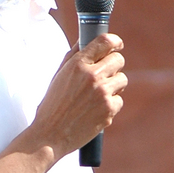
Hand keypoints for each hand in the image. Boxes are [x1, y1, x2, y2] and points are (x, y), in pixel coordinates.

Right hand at [30, 33, 126, 162]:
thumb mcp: (60, 73)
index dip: (115, 40)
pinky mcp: (109, 109)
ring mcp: (102, 92)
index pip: (105, 41)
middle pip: (118, 59)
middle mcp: (92, 75)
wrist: (51, 134)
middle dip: (114, 64)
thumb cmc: (53, 102)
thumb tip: (86, 39)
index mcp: (78, 63)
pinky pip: (119, 100)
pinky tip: (96, 108)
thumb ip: (75, 55)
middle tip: (105, 72)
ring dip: (114, 85)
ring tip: (98, 93)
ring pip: (122, 79)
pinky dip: (111, 104)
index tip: (117, 44)